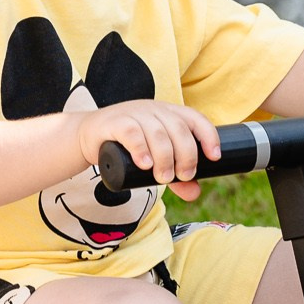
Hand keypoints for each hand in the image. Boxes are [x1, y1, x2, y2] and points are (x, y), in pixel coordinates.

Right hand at [77, 98, 221, 201]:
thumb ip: (174, 176)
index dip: (208, 135)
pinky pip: (132, 132)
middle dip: (186, 155)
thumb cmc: (127, 146)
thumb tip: (195, 193)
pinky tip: (145, 164)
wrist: (89, 136)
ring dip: (165, 158)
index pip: (194, 118)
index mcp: (168, 114)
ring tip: (163, 178)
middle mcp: (154, 110)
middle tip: (181, 177)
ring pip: (157, 132)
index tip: (214, 157)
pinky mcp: (115, 122)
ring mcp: (134, 113)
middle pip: (178, 129)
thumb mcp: (154, 159)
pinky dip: (141, 149)